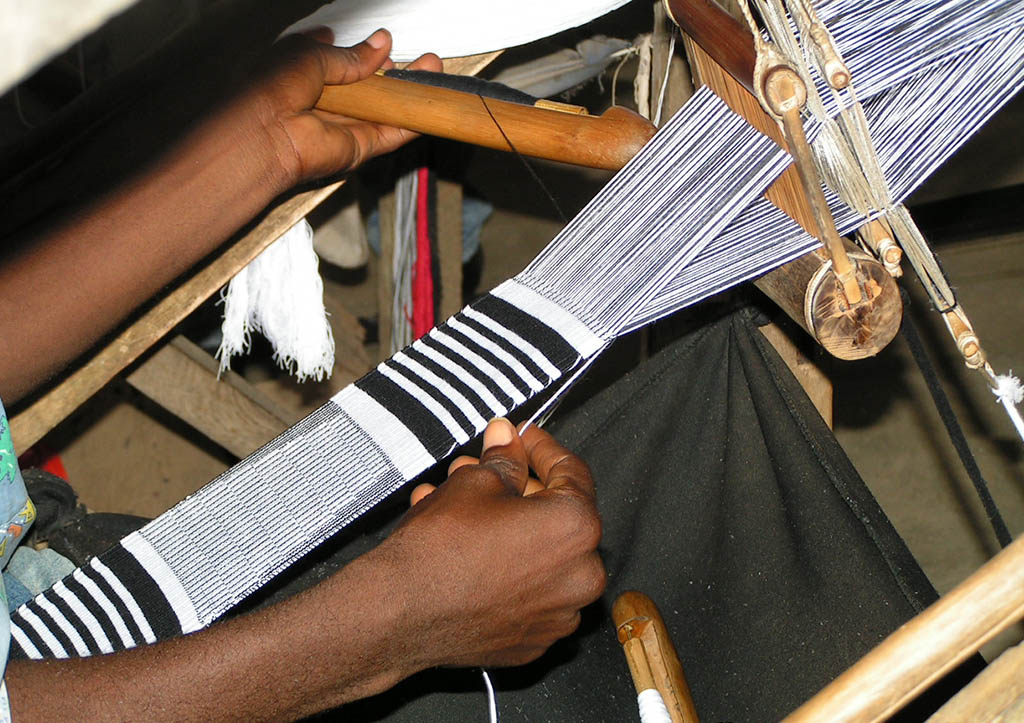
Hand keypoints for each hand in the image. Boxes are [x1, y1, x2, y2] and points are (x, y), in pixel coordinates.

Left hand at [250, 28, 441, 184]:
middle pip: (367, 86)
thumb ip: (351, 55)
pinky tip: (431, 103)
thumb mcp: (311, 54)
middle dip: (392, 71)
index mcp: (304, 72)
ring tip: (434, 69)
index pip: (339, 60)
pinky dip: (412, 120)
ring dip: (409, 91)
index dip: (361, 51)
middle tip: (418, 58)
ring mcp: (343, 126)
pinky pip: (390, 134)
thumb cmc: (273, 87)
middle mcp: (324, 100)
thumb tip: (382, 44)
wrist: (265, 133)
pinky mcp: (359, 149)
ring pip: (384, 108)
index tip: (382, 42)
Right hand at [382, 418, 605, 669]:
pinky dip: (506, 567)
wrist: (400, 613)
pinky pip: (528, 590)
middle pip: (555, 515)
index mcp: (576, 527)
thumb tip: (508, 441)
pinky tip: (472, 546)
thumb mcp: (474, 483)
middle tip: (486, 470)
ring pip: (539, 553)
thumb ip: (504, 459)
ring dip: (507, 526)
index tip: (522, 439)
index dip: (541, 448)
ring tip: (465, 504)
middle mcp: (580, 574)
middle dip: (518, 488)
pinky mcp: (535, 638)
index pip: (571, 472)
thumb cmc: (440, 552)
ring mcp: (559, 612)